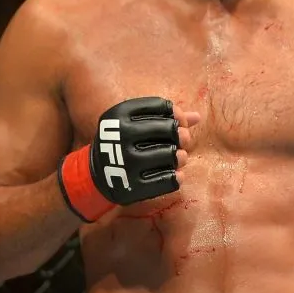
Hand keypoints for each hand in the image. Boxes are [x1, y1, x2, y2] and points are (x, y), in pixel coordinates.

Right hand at [58, 97, 199, 221]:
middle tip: (181, 140)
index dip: (176, 113)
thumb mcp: (134, 124)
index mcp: (120, 114)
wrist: (96, 174)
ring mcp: (127, 162)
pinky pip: (167, 181)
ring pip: (171, 155)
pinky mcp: (132, 186)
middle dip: (181, 134)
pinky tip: (175, 175)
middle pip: (170, 129)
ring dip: (181, 157)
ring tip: (179, 157)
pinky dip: (176, 177)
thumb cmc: (123, 142)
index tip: (177, 121)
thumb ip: (165, 118)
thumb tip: (197, 117)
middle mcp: (122, 135)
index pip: (162, 106)